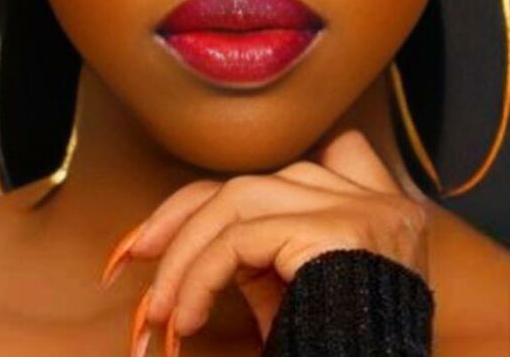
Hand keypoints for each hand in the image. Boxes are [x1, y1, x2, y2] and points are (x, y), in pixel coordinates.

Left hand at [101, 128, 429, 352]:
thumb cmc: (336, 352)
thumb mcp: (293, 296)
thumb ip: (259, 253)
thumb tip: (180, 238)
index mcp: (373, 208)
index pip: (286, 171)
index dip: (223, 193)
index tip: (172, 229)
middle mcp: (374, 198)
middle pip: (254, 182)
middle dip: (185, 216)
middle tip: (135, 252)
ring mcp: (361, 209)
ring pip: (241, 197)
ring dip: (186, 251)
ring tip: (161, 307)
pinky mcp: (339, 232)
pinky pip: (242, 239)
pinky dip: (200, 276)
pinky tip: (186, 317)